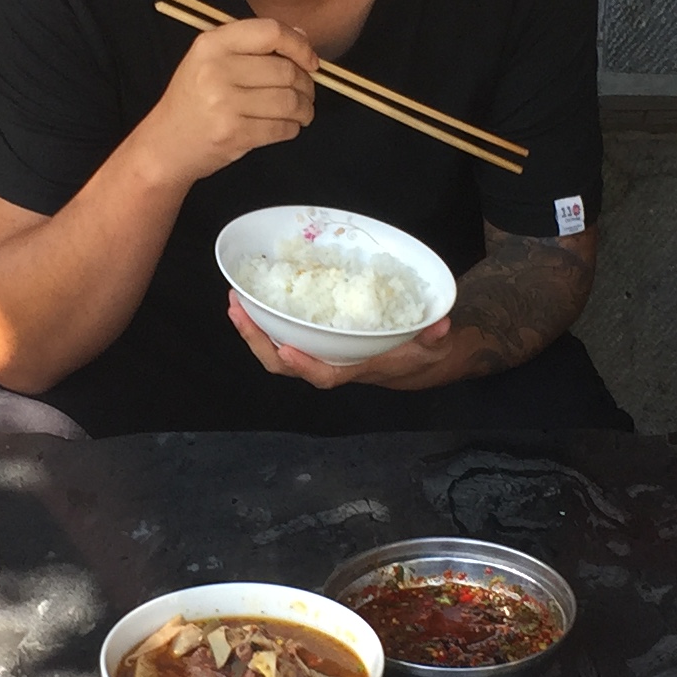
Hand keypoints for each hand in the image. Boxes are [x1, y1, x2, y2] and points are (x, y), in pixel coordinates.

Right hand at [128, 18, 316, 188]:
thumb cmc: (193, 99)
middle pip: (286, 70)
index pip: (270, 32)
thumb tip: (301, 35)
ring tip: (301, 112)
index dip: (300, 45)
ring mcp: (224, 104)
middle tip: (306, 93)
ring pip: (289, 101)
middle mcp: (216, 70)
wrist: (166, 144)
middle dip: (306, 84)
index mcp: (212, 44)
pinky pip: (282, 128)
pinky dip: (292, 128)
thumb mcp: (211, 60)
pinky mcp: (234, 134)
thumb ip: (252, 45)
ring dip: (304, 109)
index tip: (311, 61)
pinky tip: (286, 127)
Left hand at [229, 294, 456, 390]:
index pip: (324, 375)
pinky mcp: (317, 341)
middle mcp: (331, 363)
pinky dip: (266, 321)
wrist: (417, 362)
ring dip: (253, 330)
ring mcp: (320, 353)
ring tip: (234, 303)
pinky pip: (284, 335)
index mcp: (355, 368)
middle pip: (286, 364)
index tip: (285, 348)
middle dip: (258, 342)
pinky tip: (253, 300)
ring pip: (278, 351)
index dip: (303, 365)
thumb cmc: (420, 353)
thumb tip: (441, 325)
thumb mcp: (433, 345)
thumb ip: (435, 336)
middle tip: (238, 311)